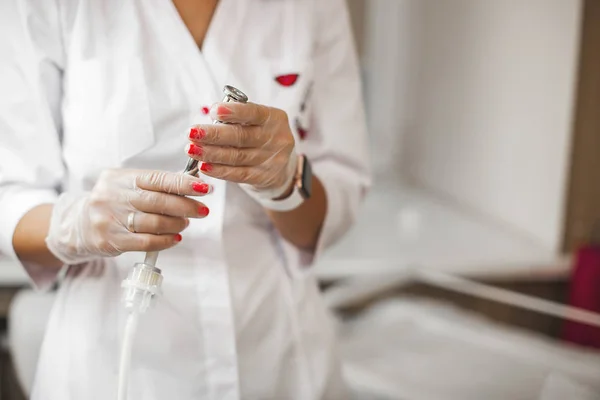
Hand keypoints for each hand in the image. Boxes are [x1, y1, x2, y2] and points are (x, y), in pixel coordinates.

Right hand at [45, 169, 211, 263]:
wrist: (77, 225)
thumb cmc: (112, 203)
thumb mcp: (127, 186)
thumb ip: (154, 185)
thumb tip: (191, 186)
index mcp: (121, 178)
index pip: (157, 179)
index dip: (183, 184)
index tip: (204, 188)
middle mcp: (113, 196)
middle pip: (158, 202)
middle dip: (186, 206)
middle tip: (202, 210)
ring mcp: (109, 219)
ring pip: (154, 223)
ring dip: (177, 224)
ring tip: (185, 223)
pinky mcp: (110, 240)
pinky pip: (146, 242)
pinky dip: (165, 240)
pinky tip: (175, 238)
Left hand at [186, 102, 296, 199]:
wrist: (280, 165)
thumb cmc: (259, 135)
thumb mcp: (256, 122)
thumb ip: (236, 118)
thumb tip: (210, 115)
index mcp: (273, 118)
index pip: (254, 113)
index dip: (234, 112)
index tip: (214, 111)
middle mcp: (276, 138)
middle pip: (242, 136)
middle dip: (214, 135)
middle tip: (192, 133)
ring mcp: (271, 160)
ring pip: (237, 156)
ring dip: (211, 153)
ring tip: (191, 149)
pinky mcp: (263, 177)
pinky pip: (239, 174)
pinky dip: (219, 170)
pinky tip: (204, 167)